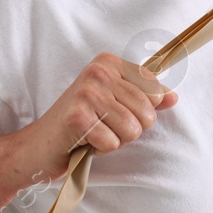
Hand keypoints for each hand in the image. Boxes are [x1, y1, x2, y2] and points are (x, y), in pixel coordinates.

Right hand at [15, 52, 176, 178]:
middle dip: (130, 129)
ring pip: (133, 129)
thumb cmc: (79, 124)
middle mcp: (98, 72)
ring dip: (116, 140)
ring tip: (94, 133)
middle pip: (147, 111)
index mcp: (109, 63)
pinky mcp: (77, 117)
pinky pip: (113, 142)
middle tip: (104, 126)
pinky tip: (84, 141)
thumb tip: (173, 97)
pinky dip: (101, 149)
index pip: (154, 90)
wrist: (38, 145)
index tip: (117, 112)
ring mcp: (86, 92)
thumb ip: (144, 98)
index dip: (143, 111)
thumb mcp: (114, 103)